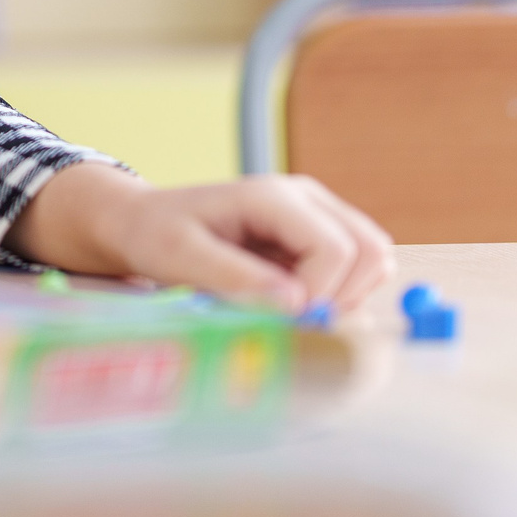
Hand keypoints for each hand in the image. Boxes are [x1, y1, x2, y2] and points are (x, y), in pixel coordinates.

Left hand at [6, 163, 392, 312]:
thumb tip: (295, 306)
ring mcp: (316, 216)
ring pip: (373, 260)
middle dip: (343, 297)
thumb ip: (235, 280)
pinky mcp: (316, 237)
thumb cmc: (156, 235)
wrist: (143, 223)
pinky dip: (337, 295)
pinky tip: (292, 300)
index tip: (283, 320)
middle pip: (371, 250)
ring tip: (291, 309)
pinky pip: (355, 271)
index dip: (320, 295)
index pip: (336, 249)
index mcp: (274, 195)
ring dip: (345, 297)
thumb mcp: (180, 258)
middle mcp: (306, 199)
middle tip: (296, 319)